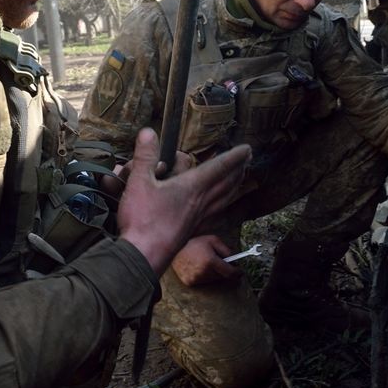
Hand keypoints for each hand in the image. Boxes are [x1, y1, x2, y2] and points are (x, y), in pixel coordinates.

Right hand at [118, 128, 250, 273]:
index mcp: (192, 187)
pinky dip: (223, 206)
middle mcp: (201, 202)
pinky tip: (221, 207)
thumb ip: (145, 156)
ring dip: (234, 186)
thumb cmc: (142, 220)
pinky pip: (215, 214)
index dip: (234, 156)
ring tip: (241, 179)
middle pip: (226, 183)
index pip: (219, 167)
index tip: (247, 148)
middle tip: (248, 160)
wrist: (143, 256)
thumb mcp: (139, 182)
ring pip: (223, 199)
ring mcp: (199, 218)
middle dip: (238, 169)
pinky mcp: (193, 231)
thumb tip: (148, 132)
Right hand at [171, 235, 241, 285]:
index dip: (237, 273)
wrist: (173, 248)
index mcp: (210, 261)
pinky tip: (199, 266)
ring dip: (214, 273)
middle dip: (224, 270)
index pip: (230, 273)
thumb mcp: (213, 240)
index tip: (240, 271)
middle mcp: (203, 272)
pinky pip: (203, 281)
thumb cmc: (194, 242)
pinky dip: (204, 275)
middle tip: (222, 262)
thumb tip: (234, 259)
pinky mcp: (189, 282)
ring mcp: (196, 278)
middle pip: (221, 276)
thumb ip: (226, 250)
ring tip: (208, 262)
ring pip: (212, 279)